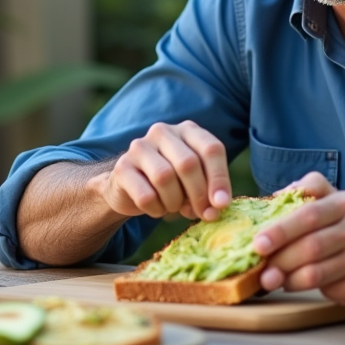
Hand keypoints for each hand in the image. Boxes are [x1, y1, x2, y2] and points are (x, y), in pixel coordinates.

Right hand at [97, 121, 231, 221]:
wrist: (130, 188)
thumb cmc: (172, 184)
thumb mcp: (195, 183)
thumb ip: (209, 192)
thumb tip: (216, 209)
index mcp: (188, 130)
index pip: (211, 148)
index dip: (220, 178)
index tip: (221, 205)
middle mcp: (163, 132)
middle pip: (188, 163)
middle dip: (198, 194)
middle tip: (201, 214)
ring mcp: (140, 146)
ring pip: (164, 178)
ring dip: (174, 202)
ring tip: (173, 206)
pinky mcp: (122, 167)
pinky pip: (145, 195)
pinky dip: (156, 209)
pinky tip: (156, 208)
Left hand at [253, 172, 344, 303]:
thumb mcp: (335, 197)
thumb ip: (307, 189)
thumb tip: (274, 198)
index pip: (309, 215)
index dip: (281, 230)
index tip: (258, 243)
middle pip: (310, 248)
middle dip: (279, 260)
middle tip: (259, 267)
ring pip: (315, 274)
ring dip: (287, 279)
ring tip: (272, 278)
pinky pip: (326, 290)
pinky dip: (305, 289)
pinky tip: (297, 283)